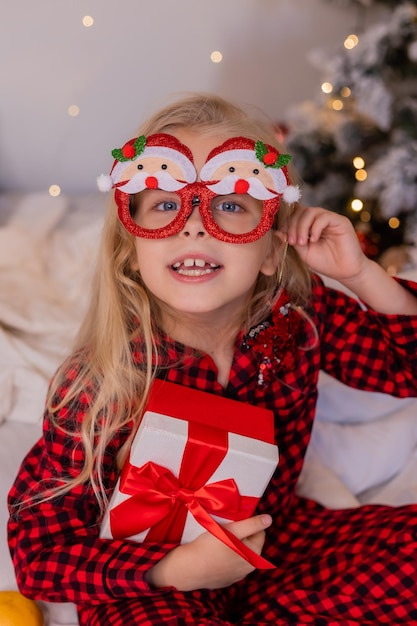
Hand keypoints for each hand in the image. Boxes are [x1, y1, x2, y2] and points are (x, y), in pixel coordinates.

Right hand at [146, 514, 271, 590]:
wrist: (189, 568)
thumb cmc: (210, 546)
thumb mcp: (232, 530)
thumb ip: (252, 524)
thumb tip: (269, 519)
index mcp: (254, 556)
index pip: (259, 532)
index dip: (248, 523)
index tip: (235, 521)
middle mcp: (248, 569)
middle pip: (249, 543)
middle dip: (241, 534)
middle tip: (225, 529)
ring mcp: (236, 577)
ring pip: (239, 553)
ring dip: (233, 545)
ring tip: (219, 539)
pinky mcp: (224, 580)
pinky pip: (229, 563)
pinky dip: (225, 557)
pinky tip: (214, 553)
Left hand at [280, 205, 368, 281]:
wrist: (345, 272)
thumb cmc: (325, 262)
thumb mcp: (303, 252)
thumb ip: (292, 240)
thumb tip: (277, 232)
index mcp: (309, 225)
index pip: (295, 214)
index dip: (287, 223)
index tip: (284, 238)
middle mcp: (319, 219)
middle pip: (301, 210)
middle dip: (293, 225)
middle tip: (292, 241)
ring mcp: (330, 219)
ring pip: (311, 211)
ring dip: (302, 226)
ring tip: (302, 242)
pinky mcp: (340, 221)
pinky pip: (324, 217)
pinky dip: (315, 227)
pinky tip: (314, 240)